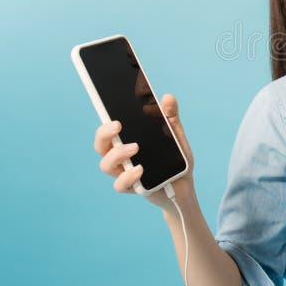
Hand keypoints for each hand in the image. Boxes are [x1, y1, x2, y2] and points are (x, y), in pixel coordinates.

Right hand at [93, 93, 196, 211]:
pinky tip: (140, 169)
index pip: (108, 130)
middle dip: (104, 134)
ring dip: (117, 154)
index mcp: (127, 140)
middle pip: (101, 145)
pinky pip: (120, 185)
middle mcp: (121, 157)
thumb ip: (171, 117)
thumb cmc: (176, 158)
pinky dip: (127, 176)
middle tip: (117, 126)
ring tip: (135, 148)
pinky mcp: (132, 188)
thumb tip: (167, 97)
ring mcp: (124, 173)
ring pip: (106, 165)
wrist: (185, 185)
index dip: (105, 121)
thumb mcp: (176, 135)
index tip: (113, 114)